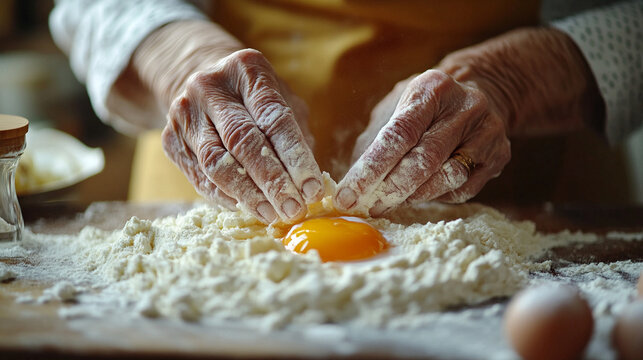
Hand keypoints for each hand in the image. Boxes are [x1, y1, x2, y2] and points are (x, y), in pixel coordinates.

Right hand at [162, 49, 322, 222]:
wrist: (196, 78)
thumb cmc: (253, 97)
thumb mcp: (282, 99)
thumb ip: (297, 134)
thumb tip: (308, 182)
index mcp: (246, 70)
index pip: (274, 119)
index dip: (295, 158)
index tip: (313, 190)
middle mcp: (210, 87)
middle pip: (243, 141)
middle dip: (273, 181)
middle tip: (294, 209)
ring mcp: (184, 113)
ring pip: (217, 163)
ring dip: (248, 195)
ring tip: (272, 215)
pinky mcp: (170, 139)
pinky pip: (200, 176)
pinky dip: (226, 197)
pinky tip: (247, 208)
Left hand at [336, 69, 509, 215]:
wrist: (485, 91)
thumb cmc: (425, 107)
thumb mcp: (396, 107)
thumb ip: (373, 139)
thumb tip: (350, 181)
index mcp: (432, 88)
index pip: (398, 134)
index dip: (371, 169)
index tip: (348, 195)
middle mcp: (465, 107)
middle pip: (424, 159)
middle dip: (390, 189)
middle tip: (367, 206)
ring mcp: (487, 131)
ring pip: (447, 177)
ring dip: (413, 196)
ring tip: (389, 201)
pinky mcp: (500, 155)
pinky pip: (464, 188)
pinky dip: (436, 196)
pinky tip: (420, 193)